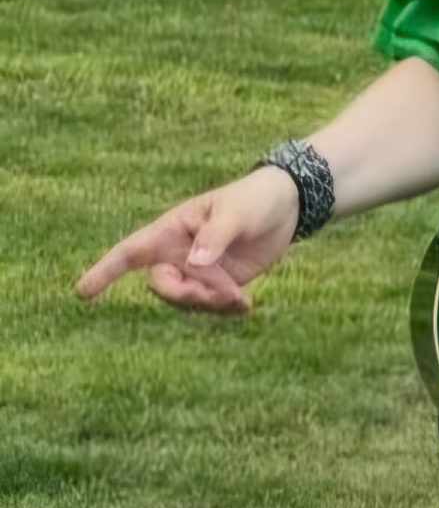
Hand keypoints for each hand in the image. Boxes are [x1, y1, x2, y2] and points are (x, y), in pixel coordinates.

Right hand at [75, 168, 299, 314]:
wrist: (288, 206)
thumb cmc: (255, 198)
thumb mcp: (236, 211)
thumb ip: (216, 236)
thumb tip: (194, 262)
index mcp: (173, 230)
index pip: (131, 251)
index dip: (105, 271)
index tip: (81, 293)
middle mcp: (179, 254)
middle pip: (162, 286)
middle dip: (185, 294)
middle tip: (221, 292)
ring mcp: (198, 271)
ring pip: (187, 300)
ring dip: (210, 303)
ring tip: (238, 296)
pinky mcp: (219, 284)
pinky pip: (211, 306)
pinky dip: (227, 310)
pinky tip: (247, 306)